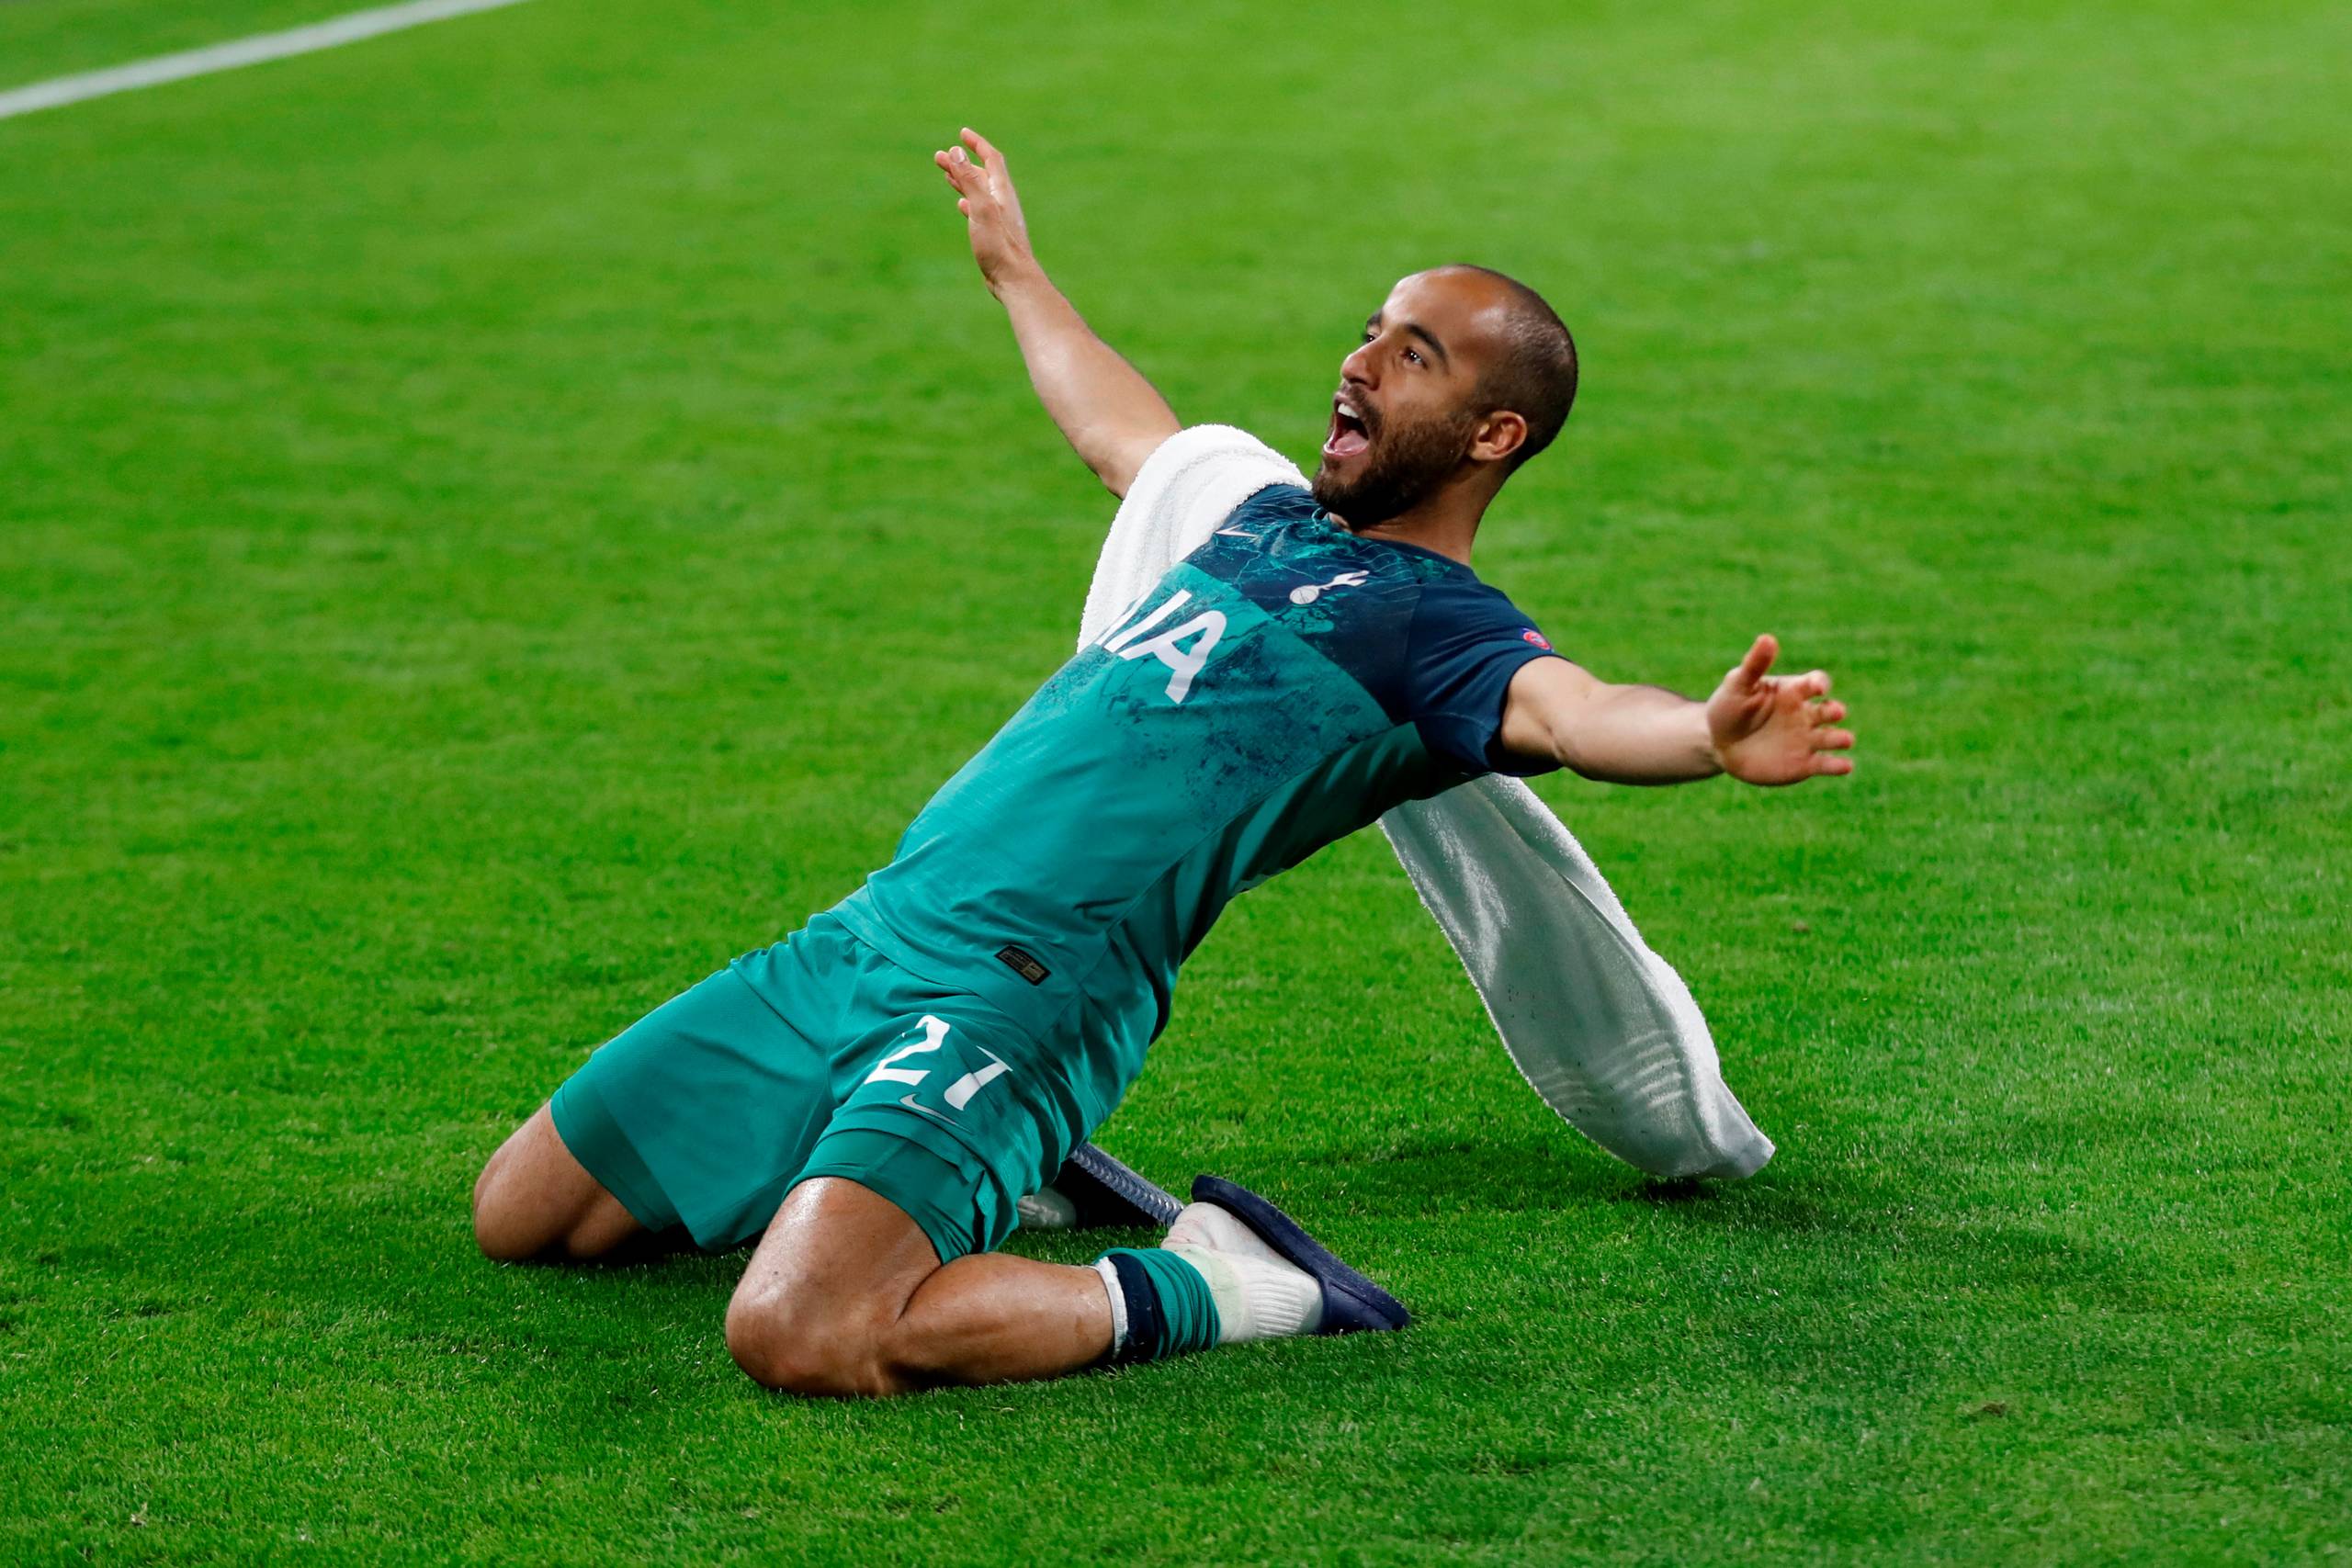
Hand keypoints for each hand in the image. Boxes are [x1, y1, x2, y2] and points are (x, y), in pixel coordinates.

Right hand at [933, 127, 1035, 294]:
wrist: (1014, 280)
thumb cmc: (999, 247)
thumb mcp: (981, 209)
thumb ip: (970, 180)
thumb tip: (957, 152)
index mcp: (1001, 193)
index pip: (991, 158)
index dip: (977, 144)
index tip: (962, 133)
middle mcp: (1002, 202)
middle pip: (981, 174)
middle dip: (961, 162)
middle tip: (939, 156)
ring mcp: (999, 219)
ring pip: (978, 191)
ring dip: (962, 180)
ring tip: (945, 173)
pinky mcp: (994, 234)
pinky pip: (979, 210)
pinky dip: (968, 201)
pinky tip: (961, 204)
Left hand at [1705, 634, 1854, 785]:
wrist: (1719, 744)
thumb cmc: (1729, 708)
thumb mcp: (1738, 684)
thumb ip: (1755, 664)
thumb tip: (1768, 638)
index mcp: (1793, 691)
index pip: (1815, 683)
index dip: (1819, 683)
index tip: (1816, 687)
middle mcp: (1805, 714)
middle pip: (1830, 709)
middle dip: (1835, 711)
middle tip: (1836, 712)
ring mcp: (1806, 739)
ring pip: (1833, 737)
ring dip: (1841, 738)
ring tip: (1845, 739)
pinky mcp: (1803, 764)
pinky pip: (1825, 764)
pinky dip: (1838, 766)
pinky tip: (1845, 766)